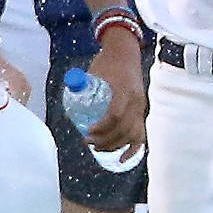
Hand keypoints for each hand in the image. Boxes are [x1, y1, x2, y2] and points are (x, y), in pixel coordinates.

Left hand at [85, 32, 146, 153]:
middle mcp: (135, 100)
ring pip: (132, 134)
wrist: (125, 53)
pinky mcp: (142, 112)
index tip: (86, 131)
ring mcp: (141, 107)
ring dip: (114, 145)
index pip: (115, 115)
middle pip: (123, 128)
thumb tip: (70, 110)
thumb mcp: (92, 72)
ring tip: (97, 147)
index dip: (101, 127)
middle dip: (104, 139)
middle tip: (87, 142)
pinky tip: (122, 159)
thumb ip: (81, 89)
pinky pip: (141, 134)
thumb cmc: (106, 62)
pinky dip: (133, 149)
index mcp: (123, 90)